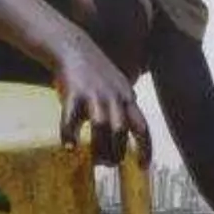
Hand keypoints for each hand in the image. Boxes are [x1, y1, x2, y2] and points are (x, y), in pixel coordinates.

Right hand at [54, 40, 149, 166]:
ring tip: (94, 160)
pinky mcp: (74, 92)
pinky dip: (69, 134)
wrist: (72, 46)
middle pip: (120, 130)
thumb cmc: (95, 70)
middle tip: (110, 164)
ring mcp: (94, 94)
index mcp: (126, 97)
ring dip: (98, 147)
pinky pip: (71, 118)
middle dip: (117, 151)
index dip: (145, 148)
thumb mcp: (118, 85)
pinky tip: (69, 147)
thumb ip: (123, 105)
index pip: (142, 126)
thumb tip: (124, 131)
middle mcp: (113, 96)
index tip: (144, 166)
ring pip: (101, 126)